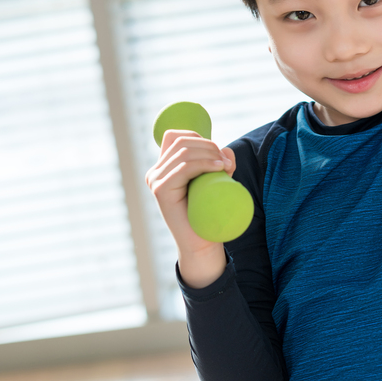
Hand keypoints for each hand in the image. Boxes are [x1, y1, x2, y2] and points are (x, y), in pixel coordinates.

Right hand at [145, 129, 235, 257]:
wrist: (202, 243)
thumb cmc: (208, 213)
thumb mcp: (216, 181)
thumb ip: (219, 163)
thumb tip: (226, 150)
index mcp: (164, 167)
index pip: (176, 137)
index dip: (198, 137)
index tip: (217, 153)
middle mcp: (155, 172)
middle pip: (181, 141)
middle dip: (208, 145)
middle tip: (227, 163)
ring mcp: (155, 181)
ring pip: (184, 152)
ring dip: (209, 154)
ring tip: (226, 167)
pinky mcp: (161, 191)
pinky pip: (184, 168)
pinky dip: (204, 164)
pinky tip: (219, 168)